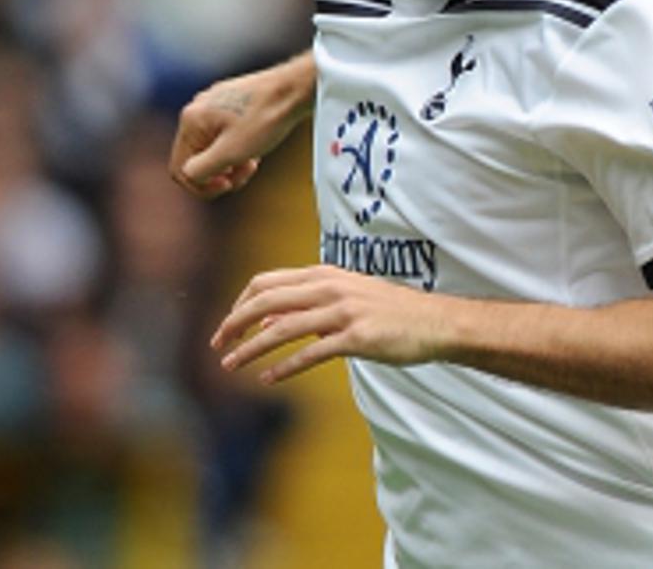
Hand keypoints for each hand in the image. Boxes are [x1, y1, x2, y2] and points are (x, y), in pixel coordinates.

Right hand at [169, 53, 313, 198]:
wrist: (294, 89)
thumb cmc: (265, 118)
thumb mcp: (230, 153)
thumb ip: (200, 170)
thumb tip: (189, 175)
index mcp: (191, 120)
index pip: (180, 169)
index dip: (202, 186)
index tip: (229, 185)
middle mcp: (197, 109)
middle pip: (197, 159)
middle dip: (219, 174)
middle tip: (246, 174)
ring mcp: (214, 104)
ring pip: (212, 149)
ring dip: (230, 164)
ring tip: (252, 162)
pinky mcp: (231, 103)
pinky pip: (224, 136)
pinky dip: (237, 149)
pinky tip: (256, 149)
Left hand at [212, 266, 454, 383]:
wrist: (435, 322)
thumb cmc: (390, 312)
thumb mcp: (347, 297)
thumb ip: (308, 305)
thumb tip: (267, 322)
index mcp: (325, 275)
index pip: (265, 282)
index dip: (239, 304)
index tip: (227, 326)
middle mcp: (330, 288)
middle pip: (266, 301)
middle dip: (234, 323)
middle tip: (217, 345)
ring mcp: (344, 312)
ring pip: (281, 328)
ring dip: (250, 348)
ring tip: (231, 365)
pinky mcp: (357, 338)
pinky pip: (310, 354)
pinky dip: (284, 367)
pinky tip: (268, 378)